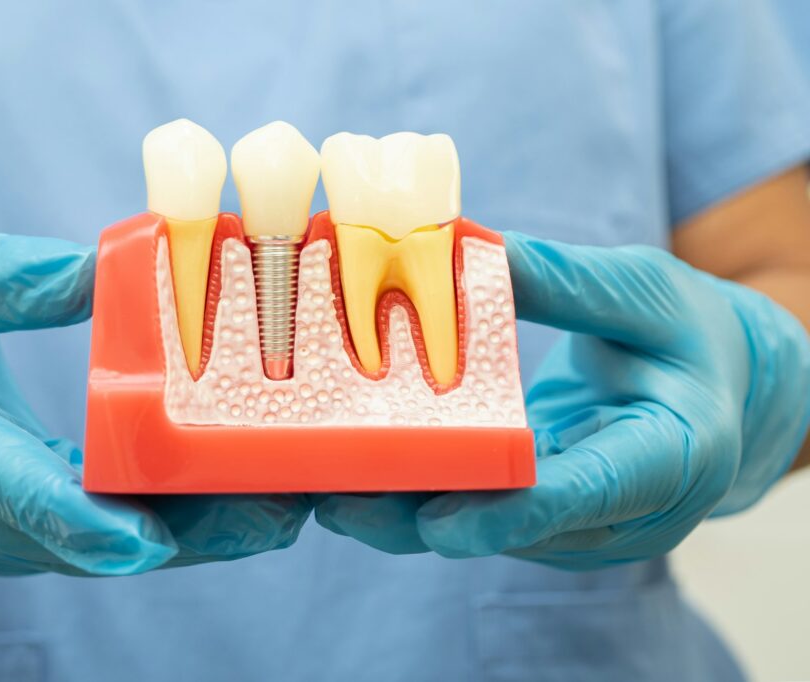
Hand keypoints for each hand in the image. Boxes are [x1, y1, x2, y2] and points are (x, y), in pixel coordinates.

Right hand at [0, 232, 309, 574]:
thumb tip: (100, 271)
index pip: (6, 491)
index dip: (75, 519)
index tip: (143, 537)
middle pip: (93, 537)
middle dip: (190, 531)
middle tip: (278, 508)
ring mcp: (19, 533)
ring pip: (124, 547)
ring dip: (209, 532)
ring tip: (293, 503)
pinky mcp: (51, 530)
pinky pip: (127, 530)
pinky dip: (191, 517)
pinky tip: (255, 491)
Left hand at [316, 232, 809, 568]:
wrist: (718, 390)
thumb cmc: (690, 338)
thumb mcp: (645, 293)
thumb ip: (563, 280)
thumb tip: (462, 243)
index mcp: (674, 457)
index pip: (590, 495)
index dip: (511, 512)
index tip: (438, 521)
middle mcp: (623, 513)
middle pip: (511, 526)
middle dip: (420, 514)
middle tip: (338, 498)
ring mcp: (578, 526)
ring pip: (481, 528)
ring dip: (403, 509)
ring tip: (324, 486)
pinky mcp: (541, 519)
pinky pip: (474, 508)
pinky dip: (418, 490)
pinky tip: (356, 467)